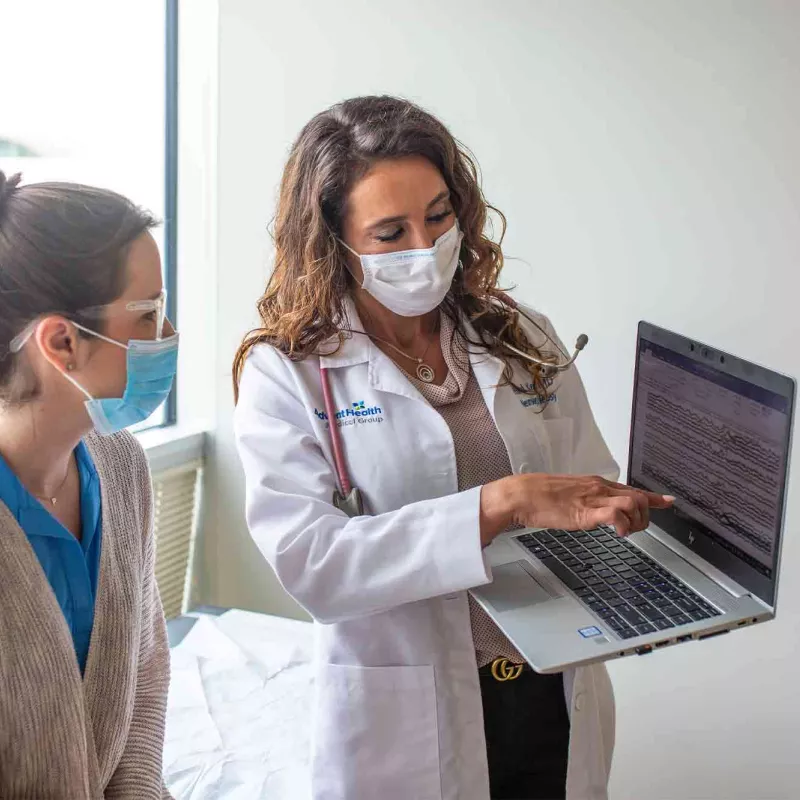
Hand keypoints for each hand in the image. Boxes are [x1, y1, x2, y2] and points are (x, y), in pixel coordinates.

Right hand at [480, 473, 673, 545]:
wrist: (522, 494)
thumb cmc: (539, 496)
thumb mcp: (570, 495)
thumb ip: (585, 500)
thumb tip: (592, 509)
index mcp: (596, 484)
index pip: (632, 489)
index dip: (654, 497)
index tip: (668, 501)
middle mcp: (599, 488)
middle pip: (640, 497)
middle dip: (646, 517)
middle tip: (634, 530)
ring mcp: (593, 499)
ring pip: (634, 504)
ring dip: (636, 522)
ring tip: (625, 532)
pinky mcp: (586, 511)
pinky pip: (616, 515)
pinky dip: (623, 526)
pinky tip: (618, 534)